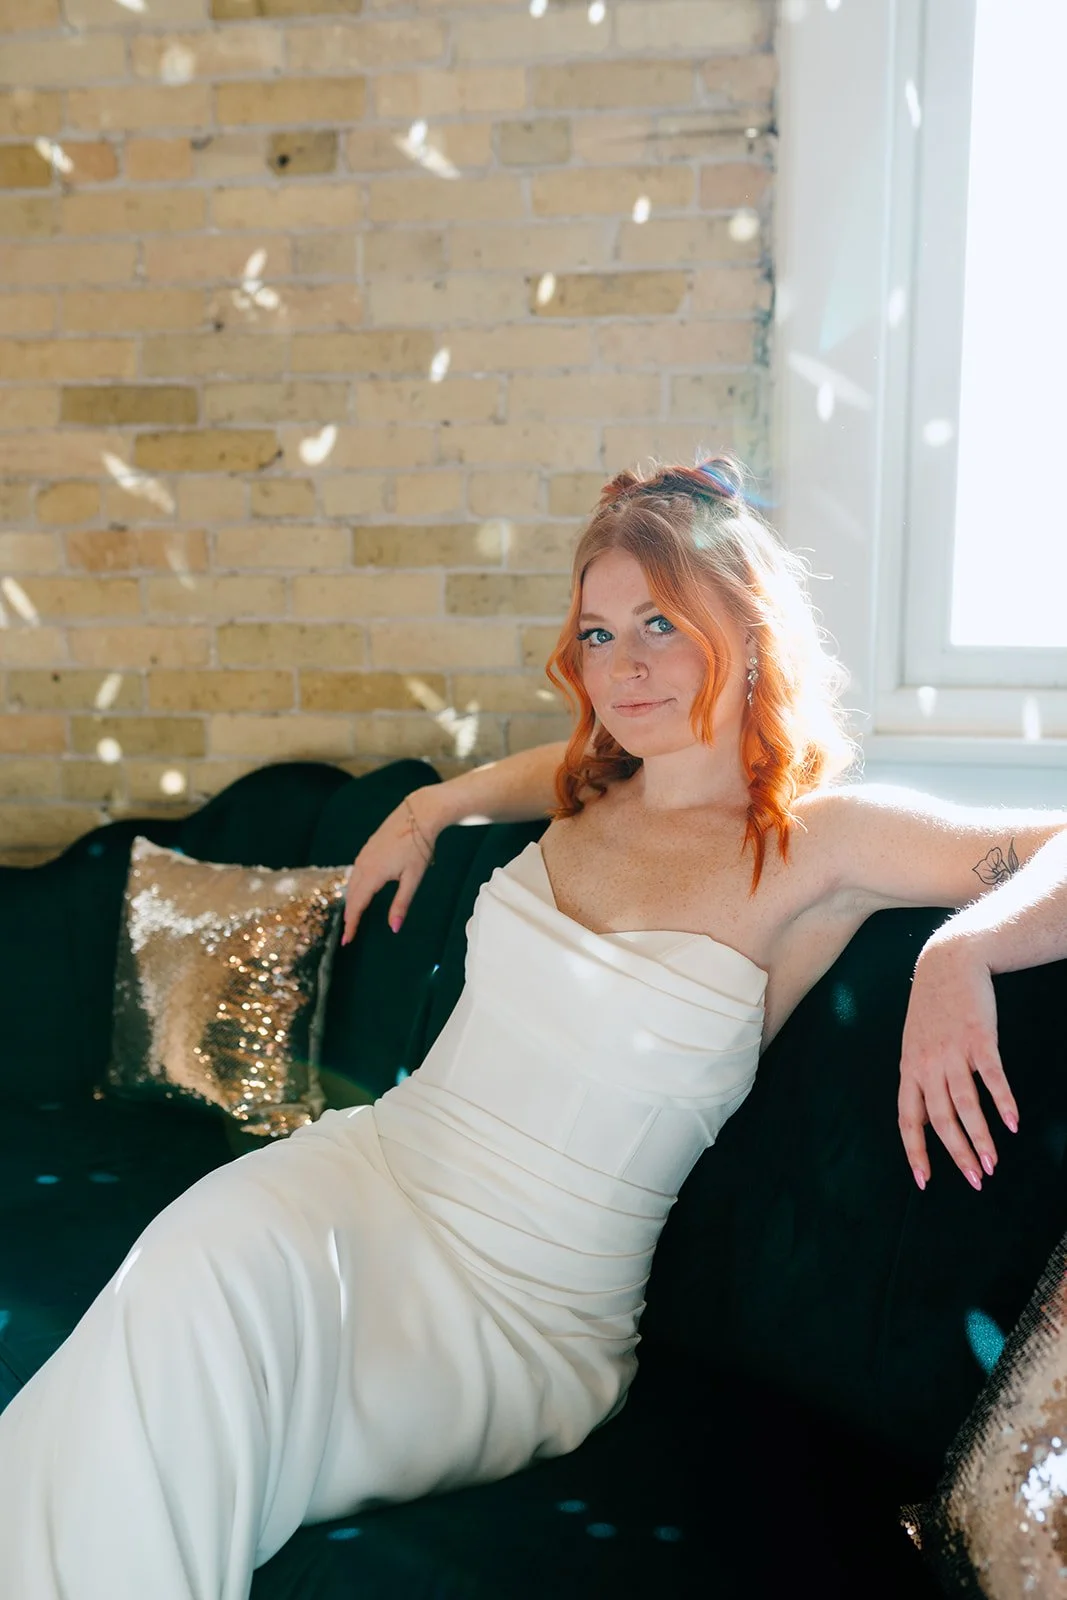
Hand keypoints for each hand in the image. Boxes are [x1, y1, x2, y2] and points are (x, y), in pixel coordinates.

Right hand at [341, 787, 441, 946]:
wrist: (418, 814)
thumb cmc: (418, 846)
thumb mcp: (413, 878)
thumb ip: (401, 904)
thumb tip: (394, 928)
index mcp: (372, 874)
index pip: (357, 905)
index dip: (351, 924)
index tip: (347, 940)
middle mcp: (363, 865)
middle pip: (351, 896)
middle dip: (349, 916)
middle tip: (349, 933)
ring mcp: (364, 855)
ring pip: (352, 883)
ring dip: (351, 901)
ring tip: (353, 916)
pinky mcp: (367, 848)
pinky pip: (355, 872)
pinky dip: (354, 887)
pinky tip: (359, 891)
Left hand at [897, 940, 1018, 1191]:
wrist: (948, 963)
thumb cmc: (933, 1009)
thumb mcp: (916, 1043)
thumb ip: (921, 1078)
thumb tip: (928, 1117)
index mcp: (909, 1068)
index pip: (908, 1119)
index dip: (915, 1151)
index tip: (924, 1181)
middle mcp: (927, 1063)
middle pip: (941, 1119)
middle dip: (957, 1153)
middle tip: (975, 1180)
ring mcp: (953, 1051)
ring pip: (965, 1104)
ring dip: (981, 1137)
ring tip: (992, 1163)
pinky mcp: (979, 1038)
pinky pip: (992, 1077)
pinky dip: (1003, 1101)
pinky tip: (1013, 1123)